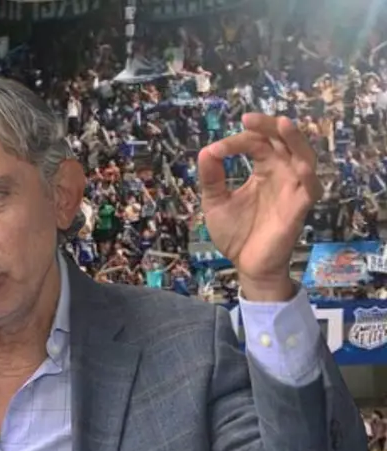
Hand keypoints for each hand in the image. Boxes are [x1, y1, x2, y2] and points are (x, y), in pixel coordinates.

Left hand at [198, 114, 321, 299]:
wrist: (246, 265)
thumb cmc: (235, 233)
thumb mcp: (215, 201)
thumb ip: (211, 178)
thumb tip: (206, 151)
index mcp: (264, 169)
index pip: (256, 144)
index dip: (236, 142)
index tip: (215, 151)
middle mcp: (282, 173)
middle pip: (283, 141)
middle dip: (269, 127)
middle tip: (250, 118)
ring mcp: (293, 188)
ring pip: (303, 156)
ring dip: (295, 140)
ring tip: (283, 124)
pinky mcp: (300, 207)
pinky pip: (310, 186)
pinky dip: (307, 173)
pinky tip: (299, 163)